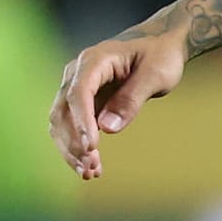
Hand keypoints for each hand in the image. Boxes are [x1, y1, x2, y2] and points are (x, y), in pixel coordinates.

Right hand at [48, 25, 189, 178]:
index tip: (91, 147)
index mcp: (94, 60)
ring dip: (71, 149)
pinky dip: (76, 147)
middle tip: (91, 168)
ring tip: (90, 173)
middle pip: (63, 110)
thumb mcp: (156, 74)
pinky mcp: (80, 102)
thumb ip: (132, 99)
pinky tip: (90, 167)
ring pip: (61, 122)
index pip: (79, 92)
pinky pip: (70, 127)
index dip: (82, 121)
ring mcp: (75, 87)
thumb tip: (107, 128)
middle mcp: (77, 73)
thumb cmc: (160, 56)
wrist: (159, 47)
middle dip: (74, 142)